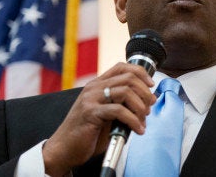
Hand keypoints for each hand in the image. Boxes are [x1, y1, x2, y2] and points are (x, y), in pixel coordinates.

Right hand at [41, 63, 155, 175]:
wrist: (64, 149)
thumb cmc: (87, 133)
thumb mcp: (106, 112)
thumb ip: (120, 103)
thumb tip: (146, 101)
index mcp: (97, 85)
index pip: (122, 67)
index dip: (141, 72)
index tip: (151, 85)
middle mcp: (94, 88)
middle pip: (128, 78)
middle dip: (145, 92)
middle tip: (149, 106)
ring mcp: (91, 99)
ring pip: (126, 91)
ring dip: (140, 106)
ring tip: (143, 119)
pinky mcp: (90, 113)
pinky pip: (119, 111)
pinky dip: (133, 120)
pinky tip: (137, 129)